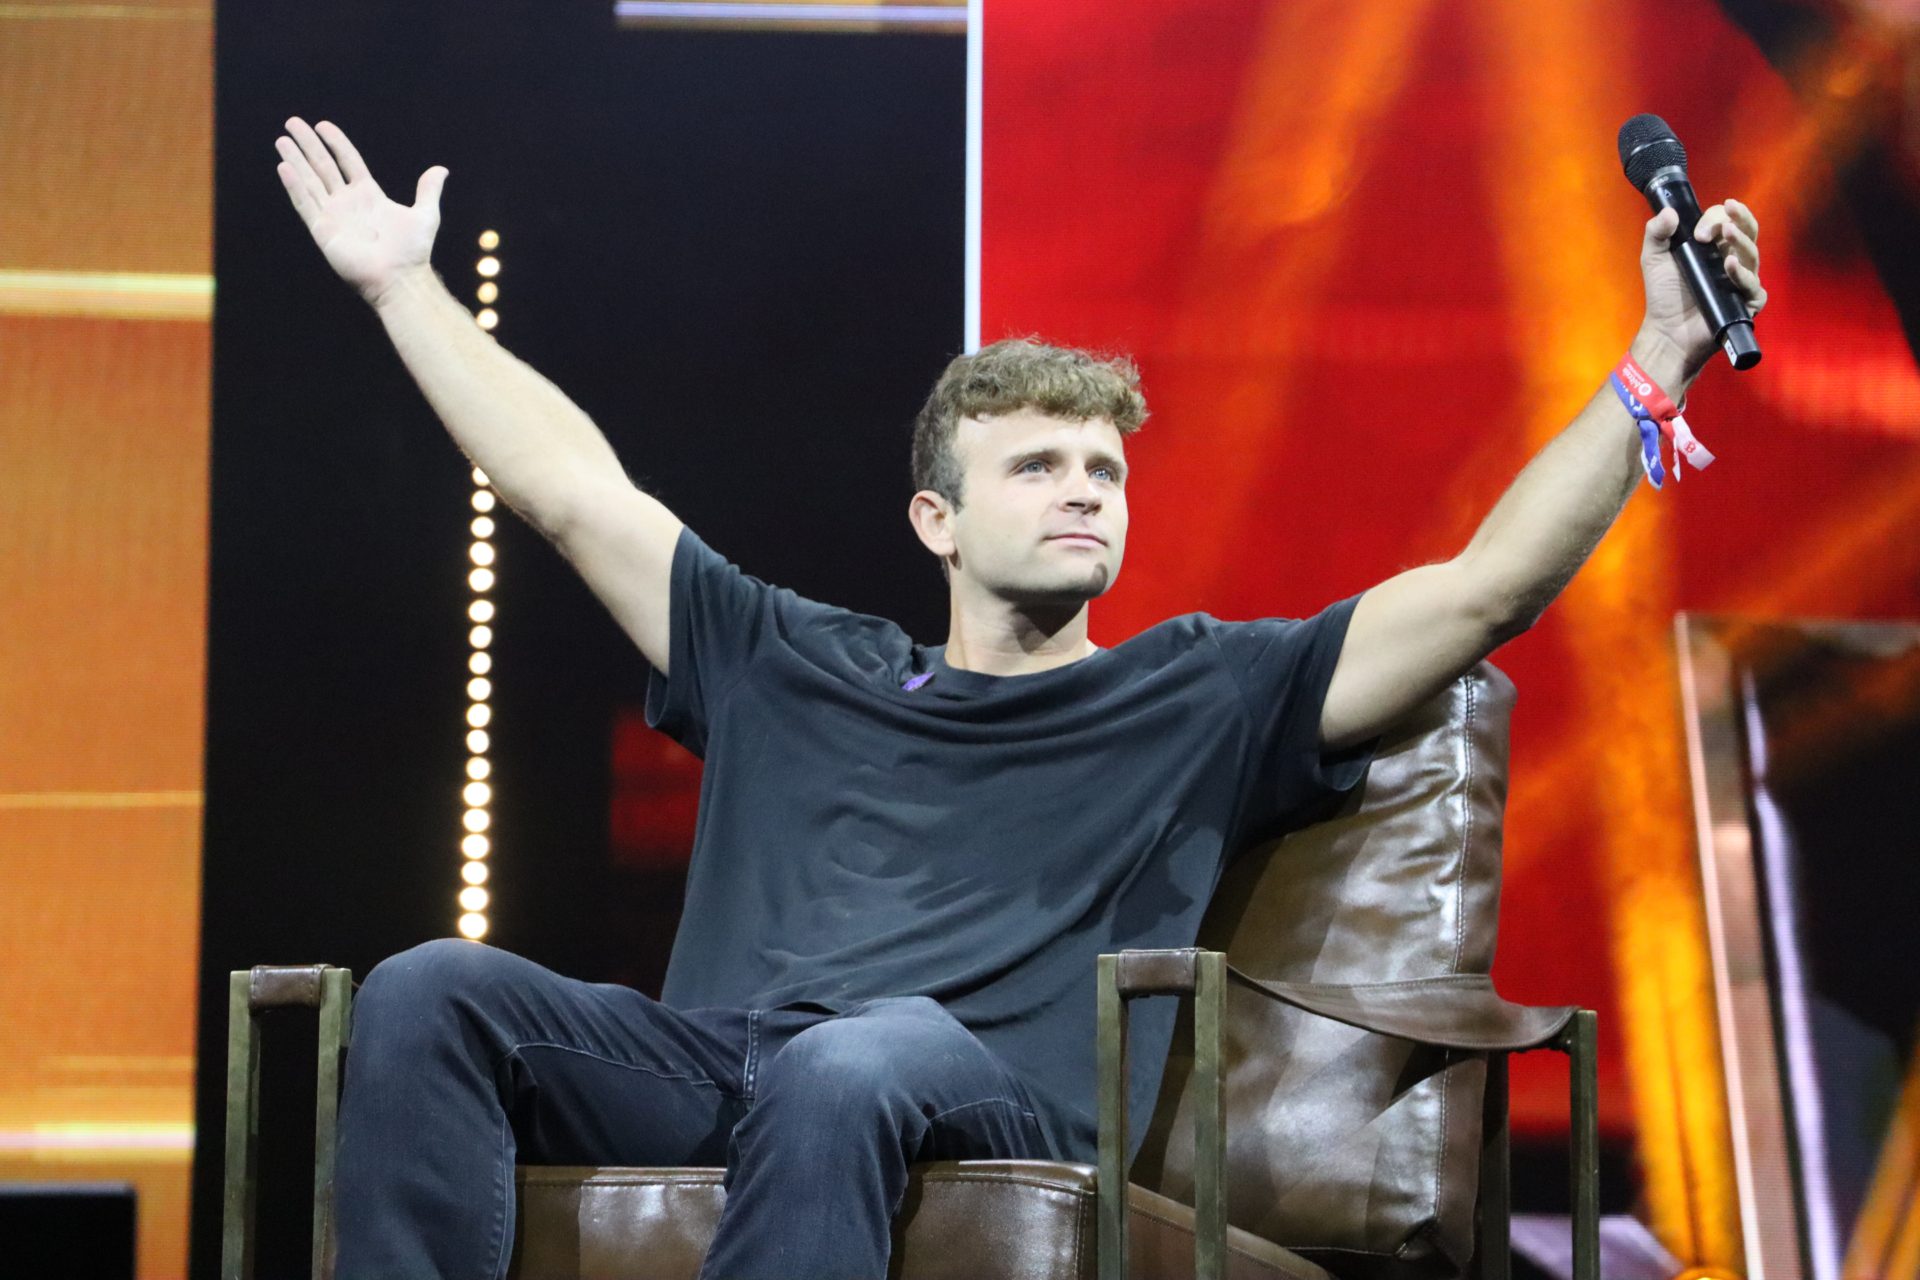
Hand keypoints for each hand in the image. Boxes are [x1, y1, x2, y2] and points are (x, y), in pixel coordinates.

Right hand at [275, 117, 447, 307]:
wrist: (401, 278)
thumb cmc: (413, 252)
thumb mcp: (425, 215)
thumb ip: (428, 191)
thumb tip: (441, 169)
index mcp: (368, 195)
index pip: (348, 161)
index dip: (336, 143)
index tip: (322, 125)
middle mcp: (347, 203)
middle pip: (323, 166)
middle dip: (308, 145)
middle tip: (292, 122)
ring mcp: (333, 216)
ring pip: (310, 181)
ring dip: (295, 161)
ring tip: (282, 140)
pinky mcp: (323, 231)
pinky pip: (305, 204)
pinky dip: (294, 186)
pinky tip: (284, 167)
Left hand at [1637, 196, 1767, 377]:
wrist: (1667, 331)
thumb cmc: (1664, 295)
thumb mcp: (1654, 259)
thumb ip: (1656, 233)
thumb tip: (1670, 212)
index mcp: (1715, 247)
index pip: (1726, 221)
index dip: (1715, 218)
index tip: (1698, 230)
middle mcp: (1732, 259)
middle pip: (1748, 231)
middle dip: (1740, 218)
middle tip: (1729, 209)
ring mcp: (1741, 280)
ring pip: (1752, 255)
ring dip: (1741, 241)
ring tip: (1727, 233)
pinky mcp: (1746, 302)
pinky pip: (1753, 286)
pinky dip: (1743, 275)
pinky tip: (1730, 265)